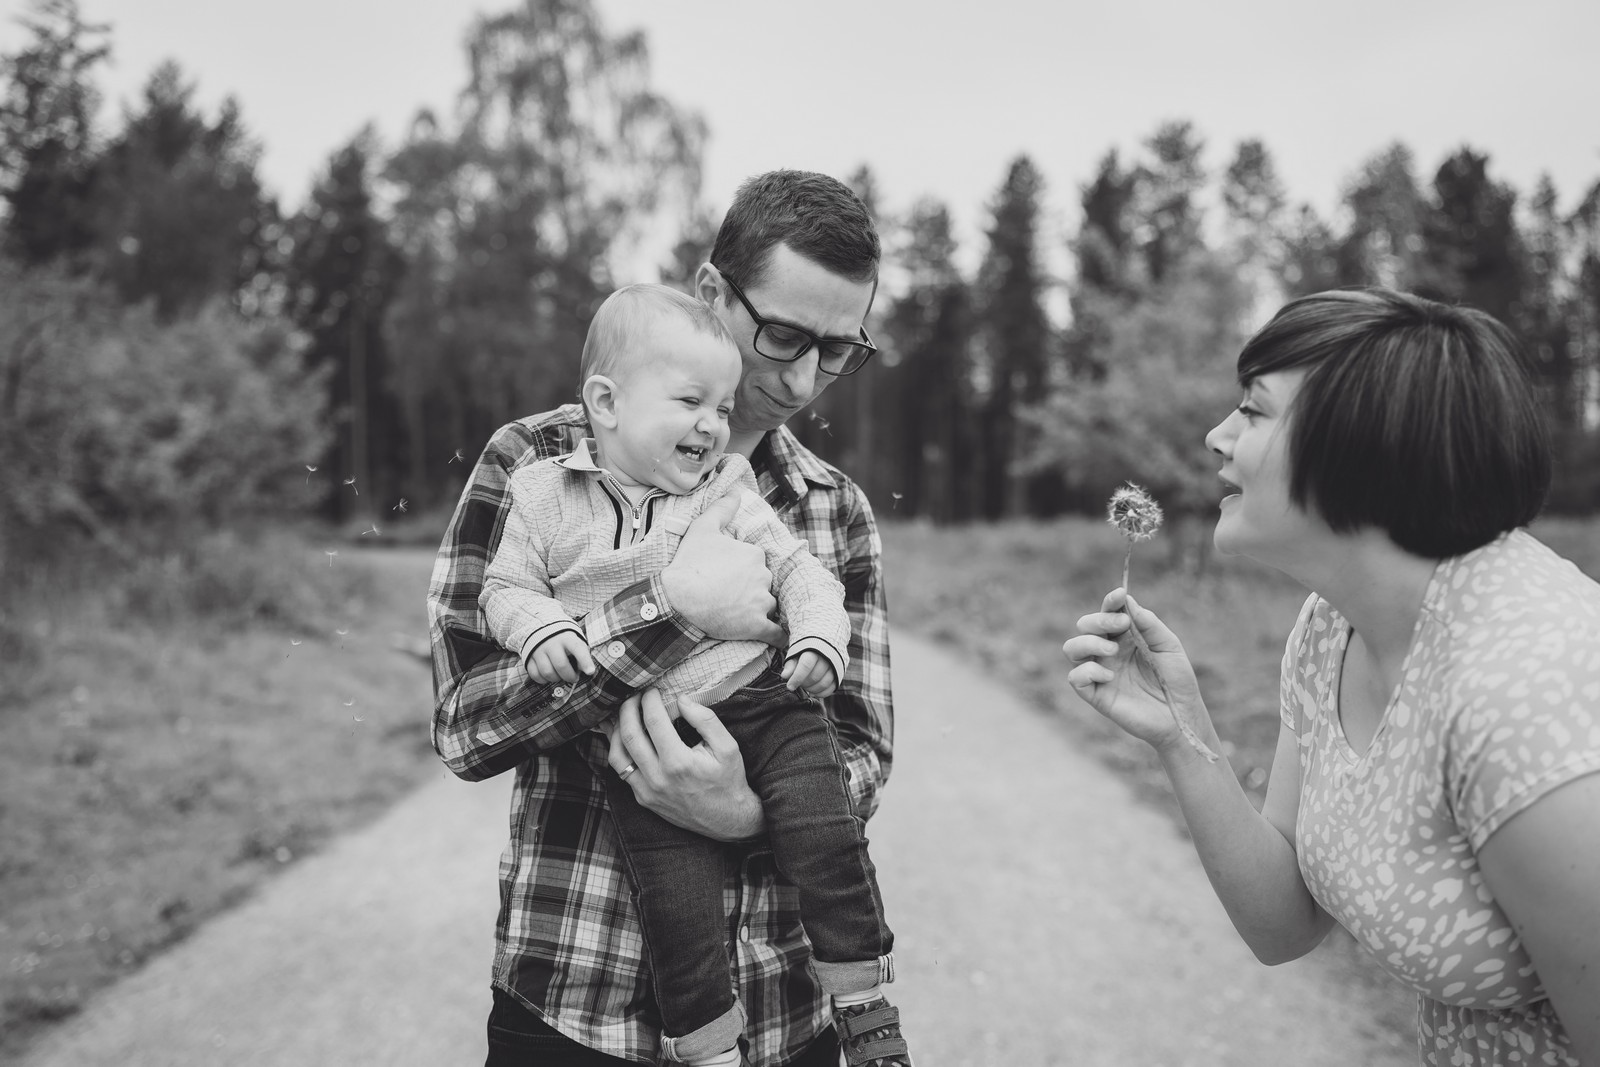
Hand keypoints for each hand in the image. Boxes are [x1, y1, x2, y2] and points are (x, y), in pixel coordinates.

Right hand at [526, 631, 593, 683]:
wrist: (541, 626)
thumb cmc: (563, 639)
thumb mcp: (575, 640)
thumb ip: (580, 653)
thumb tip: (583, 670)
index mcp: (567, 637)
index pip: (577, 649)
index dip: (585, 661)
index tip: (590, 672)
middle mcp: (551, 642)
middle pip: (561, 665)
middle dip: (570, 676)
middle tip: (574, 678)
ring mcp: (538, 650)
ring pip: (547, 672)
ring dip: (556, 679)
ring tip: (561, 676)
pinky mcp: (528, 657)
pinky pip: (535, 675)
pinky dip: (543, 680)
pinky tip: (549, 676)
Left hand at [606, 688, 764, 840]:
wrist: (728, 820)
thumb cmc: (729, 781)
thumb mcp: (728, 747)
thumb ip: (705, 720)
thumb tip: (682, 699)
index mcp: (679, 762)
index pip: (654, 721)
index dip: (649, 700)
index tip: (652, 690)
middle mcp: (658, 778)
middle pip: (630, 735)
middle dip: (628, 709)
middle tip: (634, 696)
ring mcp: (648, 791)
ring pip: (617, 755)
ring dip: (616, 730)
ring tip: (624, 714)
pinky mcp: (644, 799)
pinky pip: (621, 772)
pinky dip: (618, 751)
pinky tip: (622, 738)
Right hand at [660, 492, 782, 645]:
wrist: (676, 598)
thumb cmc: (689, 564)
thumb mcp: (703, 528)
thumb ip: (722, 509)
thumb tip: (737, 492)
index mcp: (755, 555)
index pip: (756, 563)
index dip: (742, 570)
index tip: (726, 576)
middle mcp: (763, 577)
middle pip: (763, 584)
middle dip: (751, 589)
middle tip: (728, 595)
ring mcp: (761, 603)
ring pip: (768, 606)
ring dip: (759, 610)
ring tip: (738, 614)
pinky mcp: (756, 626)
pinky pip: (776, 633)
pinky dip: (780, 637)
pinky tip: (783, 639)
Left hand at [781, 650, 836, 697]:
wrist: (826, 638)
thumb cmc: (807, 647)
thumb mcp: (797, 651)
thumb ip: (791, 664)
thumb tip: (785, 676)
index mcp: (814, 648)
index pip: (806, 666)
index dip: (797, 678)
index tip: (790, 687)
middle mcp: (827, 656)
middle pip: (814, 676)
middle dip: (804, 684)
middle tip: (798, 684)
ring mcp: (836, 665)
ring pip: (824, 683)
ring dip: (812, 689)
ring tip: (805, 687)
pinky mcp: (840, 672)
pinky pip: (832, 687)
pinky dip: (822, 693)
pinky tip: (814, 692)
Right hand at [1062, 589, 1207, 754]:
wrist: (1181, 715)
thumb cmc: (1177, 681)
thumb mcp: (1169, 647)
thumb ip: (1149, 625)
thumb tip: (1128, 602)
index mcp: (1125, 637)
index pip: (1108, 612)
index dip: (1110, 601)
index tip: (1120, 595)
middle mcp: (1108, 652)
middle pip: (1084, 626)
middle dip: (1098, 620)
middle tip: (1121, 625)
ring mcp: (1100, 672)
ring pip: (1072, 648)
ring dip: (1088, 642)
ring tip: (1112, 651)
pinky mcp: (1096, 695)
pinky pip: (1075, 678)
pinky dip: (1088, 671)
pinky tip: (1109, 676)